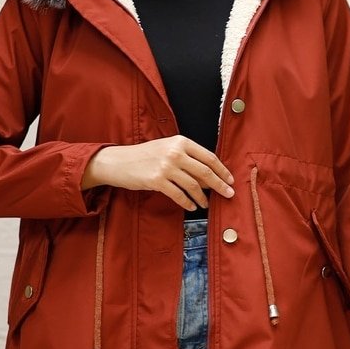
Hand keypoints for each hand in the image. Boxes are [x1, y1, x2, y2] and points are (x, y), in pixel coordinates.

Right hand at [82, 136, 235, 210]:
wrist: (119, 161)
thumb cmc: (145, 156)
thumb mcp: (167, 148)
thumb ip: (187, 158)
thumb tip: (209, 177)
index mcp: (181, 142)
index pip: (209, 157)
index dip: (222, 170)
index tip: (230, 180)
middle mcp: (175, 152)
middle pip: (205, 171)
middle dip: (220, 185)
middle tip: (229, 194)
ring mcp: (166, 166)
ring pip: (193, 185)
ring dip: (202, 197)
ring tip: (206, 204)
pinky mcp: (157, 180)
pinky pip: (178, 195)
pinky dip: (187, 202)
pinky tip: (192, 206)